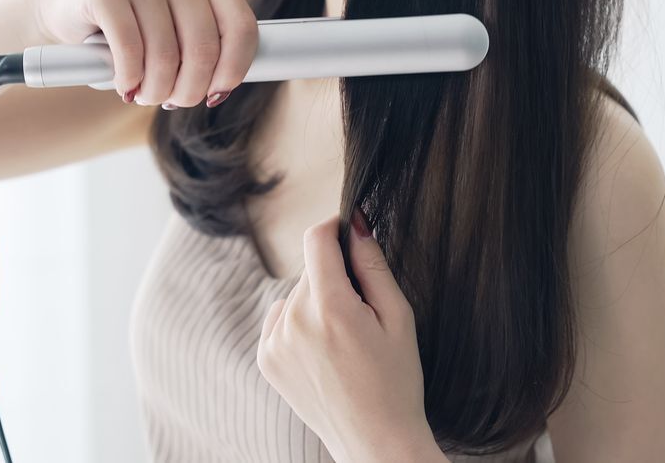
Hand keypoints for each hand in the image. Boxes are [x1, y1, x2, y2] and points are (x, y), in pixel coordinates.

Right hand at [27, 0, 256, 107]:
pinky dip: (129, 78)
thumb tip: (222, 88)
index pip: (241, 29)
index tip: (214, 94)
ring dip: (155, 90)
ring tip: (145, 95)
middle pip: (203, 47)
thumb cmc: (140, 29)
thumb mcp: (182, 35)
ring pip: (165, 54)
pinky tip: (125, 85)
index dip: (231, 72)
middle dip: (188, 89)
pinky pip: (129, 48)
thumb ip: (210, 51)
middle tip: (171, 100)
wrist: (75, 8)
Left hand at [256, 209, 446, 462]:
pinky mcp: (266, 359)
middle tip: (362, 312)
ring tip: (344, 339)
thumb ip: (372, 266)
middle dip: (335, 276)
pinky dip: (300, 323)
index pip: (316, 239)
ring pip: (295, 294)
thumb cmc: (396, 381)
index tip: (348, 231)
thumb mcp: (398, 317)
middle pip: (309, 270)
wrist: (375, 441)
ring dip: (316, 301)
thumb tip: (355, 223)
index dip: (334, 227)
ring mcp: (274, 343)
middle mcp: (294, 322)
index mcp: (331, 308)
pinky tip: (324, 351)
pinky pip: (281, 319)